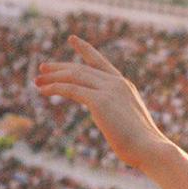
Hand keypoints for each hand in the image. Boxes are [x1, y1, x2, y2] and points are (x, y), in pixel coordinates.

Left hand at [35, 35, 171, 169]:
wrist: (150, 148)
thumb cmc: (142, 145)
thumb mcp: (129, 124)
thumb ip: (118, 115)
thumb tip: (112, 122)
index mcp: (124, 86)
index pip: (100, 62)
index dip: (85, 49)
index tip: (72, 39)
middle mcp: (116, 83)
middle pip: (81, 68)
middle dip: (59, 67)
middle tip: (42, 68)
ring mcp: (108, 90)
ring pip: (74, 76)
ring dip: (53, 78)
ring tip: (37, 81)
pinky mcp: (99, 101)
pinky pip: (71, 89)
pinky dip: (55, 88)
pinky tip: (44, 91)